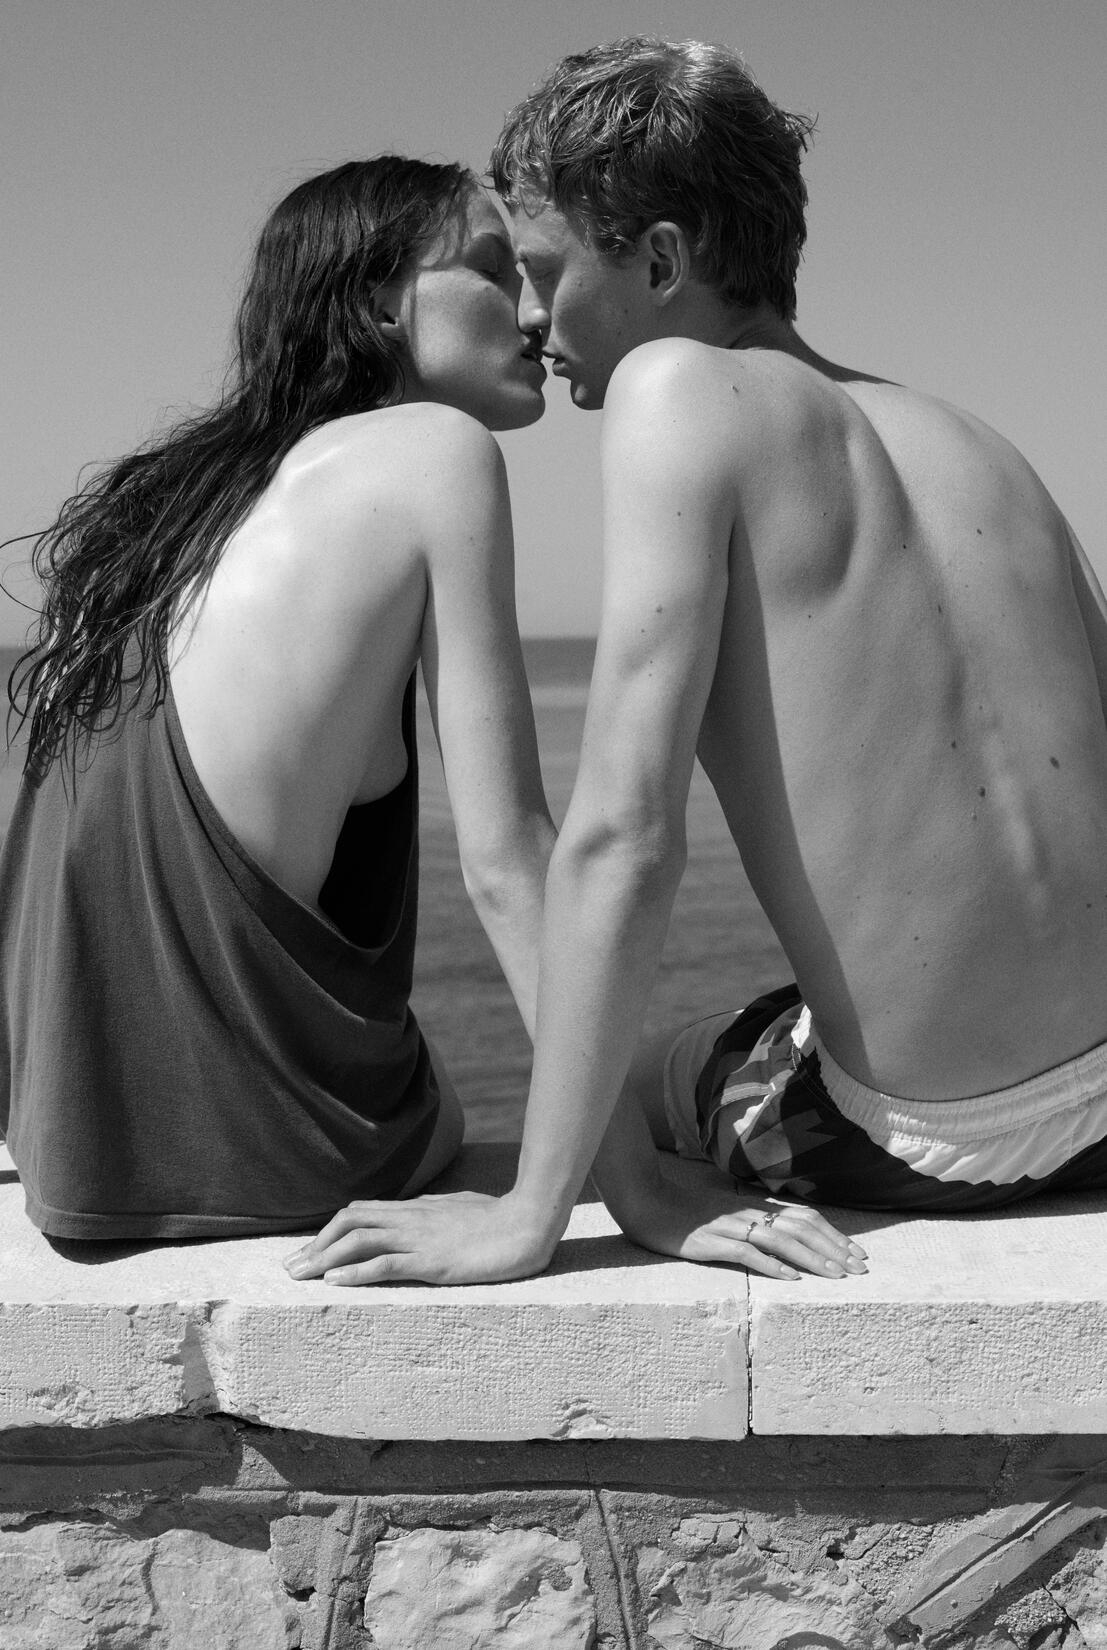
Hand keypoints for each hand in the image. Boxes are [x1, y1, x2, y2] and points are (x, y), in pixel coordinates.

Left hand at [283, 1190, 557, 1286]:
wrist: (531, 1221)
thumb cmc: (503, 1218)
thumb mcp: (462, 1211)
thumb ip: (437, 1214)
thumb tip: (421, 1214)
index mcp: (418, 1209)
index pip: (361, 1211)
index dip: (330, 1230)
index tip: (308, 1251)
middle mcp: (412, 1219)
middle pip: (350, 1221)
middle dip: (315, 1244)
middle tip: (290, 1269)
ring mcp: (421, 1238)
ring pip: (359, 1239)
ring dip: (323, 1258)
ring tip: (299, 1278)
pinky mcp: (433, 1260)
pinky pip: (386, 1263)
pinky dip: (354, 1272)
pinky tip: (333, 1283)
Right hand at [616, 1163, 867, 1280]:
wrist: (645, 1201)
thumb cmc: (682, 1210)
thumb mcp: (723, 1212)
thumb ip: (749, 1219)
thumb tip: (779, 1233)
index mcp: (752, 1206)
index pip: (803, 1216)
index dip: (832, 1234)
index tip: (856, 1253)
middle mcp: (746, 1212)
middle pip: (800, 1227)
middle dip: (833, 1248)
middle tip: (859, 1269)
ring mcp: (729, 1226)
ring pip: (780, 1240)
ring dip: (812, 1258)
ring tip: (835, 1275)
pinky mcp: (710, 1241)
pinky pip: (746, 1253)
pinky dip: (771, 1265)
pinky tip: (790, 1278)